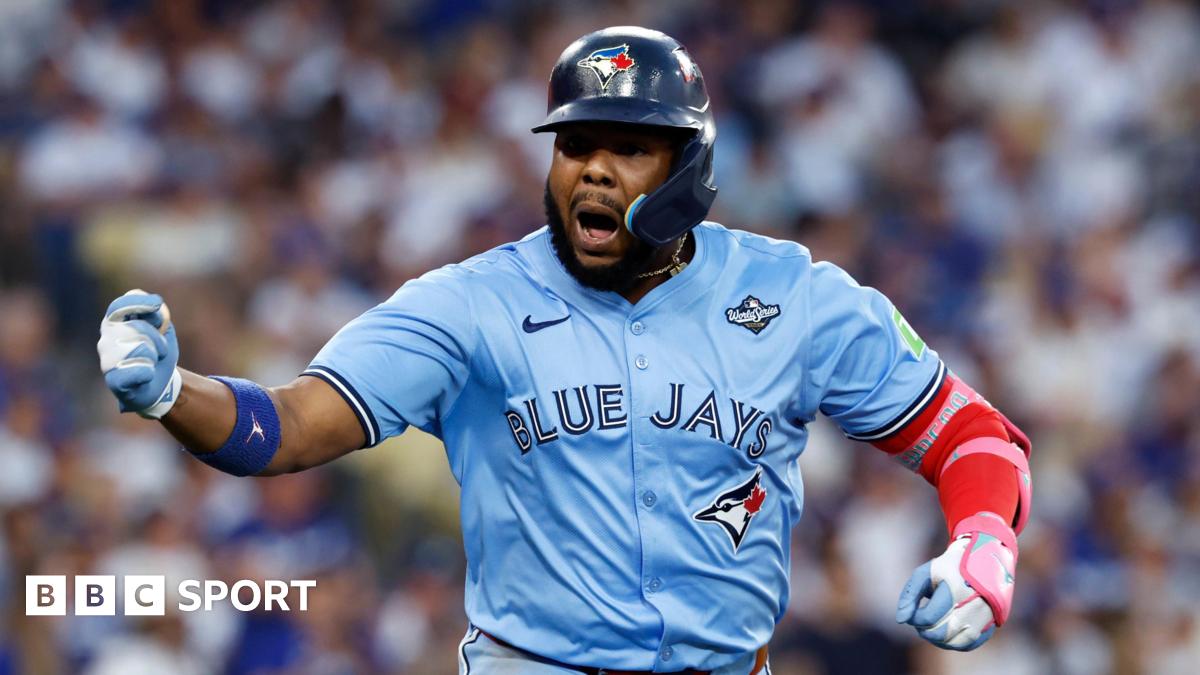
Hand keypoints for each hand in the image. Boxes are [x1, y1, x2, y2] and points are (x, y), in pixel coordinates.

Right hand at [97, 290, 180, 418]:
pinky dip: (149, 373)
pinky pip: (139, 371)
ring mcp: (107, 360)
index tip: (157, 303)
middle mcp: (106, 340)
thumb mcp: (164, 332)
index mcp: (115, 324)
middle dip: (157, 338)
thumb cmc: (158, 354)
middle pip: (137, 326)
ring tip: (152, 363)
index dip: (138, 302)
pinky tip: (146, 376)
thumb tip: (157, 306)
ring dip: (155, 356)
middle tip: (161, 350)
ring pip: (140, 349)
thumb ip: (160, 317)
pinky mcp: (113, 381)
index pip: (119, 306)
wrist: (158, 387)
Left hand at [896, 512, 1016, 650]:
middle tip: (920, 620)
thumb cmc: (948, 569)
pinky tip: (945, 632)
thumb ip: (909, 595)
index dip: (915, 618)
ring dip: (938, 640)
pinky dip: (953, 642)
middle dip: (924, 630)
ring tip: (931, 627)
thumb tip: (901, 620)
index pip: (929, 618)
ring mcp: (985, 617)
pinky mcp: (991, 624)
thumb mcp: (925, 574)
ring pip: (955, 643)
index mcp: (955, 590)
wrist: (982, 561)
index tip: (912, 612)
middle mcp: (974, 606)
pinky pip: (969, 644)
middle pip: (941, 633)